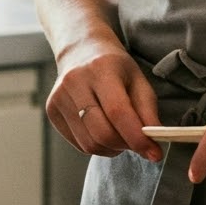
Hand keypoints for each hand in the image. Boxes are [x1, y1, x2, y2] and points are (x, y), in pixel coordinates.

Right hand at [46, 39, 160, 161]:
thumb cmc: (115, 68)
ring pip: (89, 143)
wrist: (81, 51)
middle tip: (136, 142)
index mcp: (101, 69)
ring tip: (119, 135)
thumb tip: (152, 148)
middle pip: (101, 132)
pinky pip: (78, 143)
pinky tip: (102, 130)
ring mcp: (59, 97)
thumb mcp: (139, 81)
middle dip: (124, 145)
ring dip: (111, 148)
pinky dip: (97, 145)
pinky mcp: (52, 111)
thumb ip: (148, 113)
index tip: (154, 153)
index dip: (137, 137)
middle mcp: (74, 82)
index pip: (118, 111)